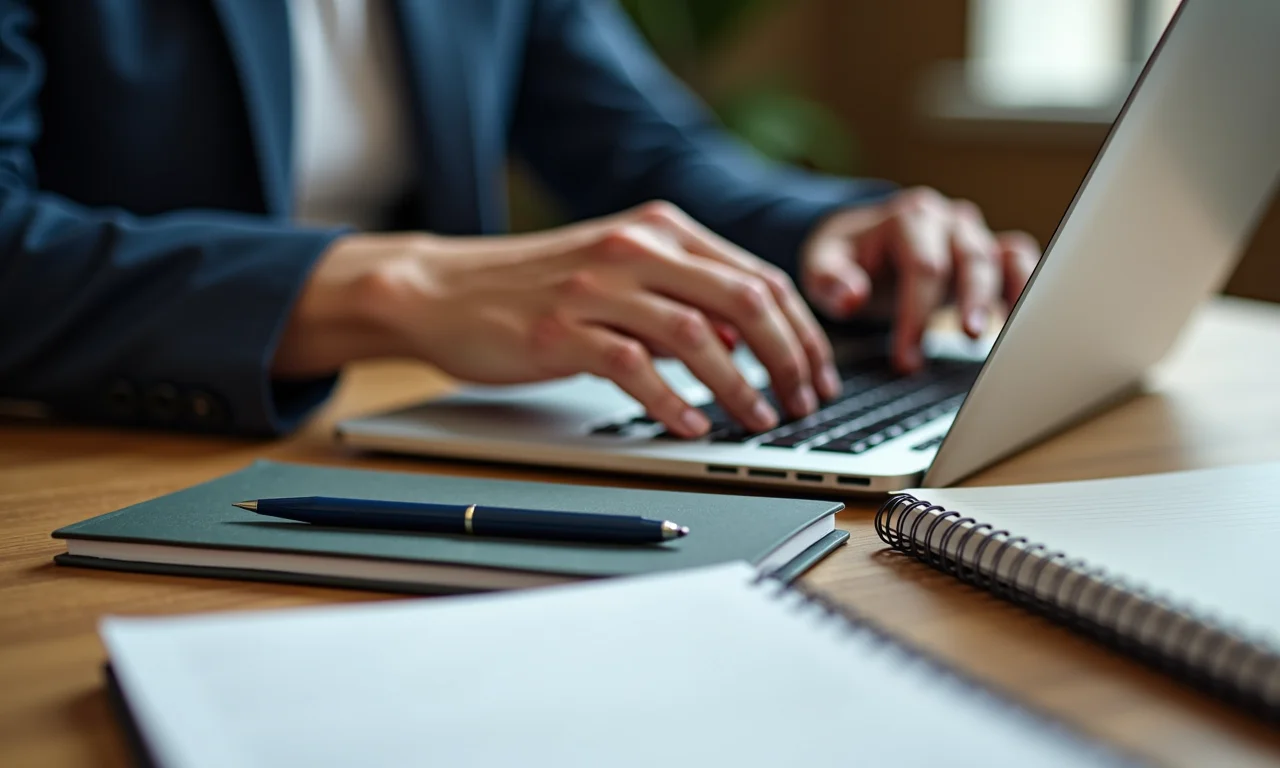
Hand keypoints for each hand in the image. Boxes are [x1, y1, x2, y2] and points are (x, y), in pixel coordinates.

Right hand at [274, 202, 842, 437]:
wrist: (444, 291)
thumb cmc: (535, 287)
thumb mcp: (619, 272)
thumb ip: (683, 292)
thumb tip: (746, 333)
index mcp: (659, 229)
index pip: (759, 276)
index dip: (801, 331)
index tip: (817, 374)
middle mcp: (635, 249)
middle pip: (743, 300)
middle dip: (788, 358)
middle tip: (804, 402)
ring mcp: (596, 288)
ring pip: (696, 334)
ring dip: (740, 386)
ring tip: (759, 420)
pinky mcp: (560, 329)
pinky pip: (634, 367)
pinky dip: (672, 400)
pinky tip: (691, 425)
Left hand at [800, 187, 1040, 371]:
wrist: (862, 242)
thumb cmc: (844, 257)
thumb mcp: (821, 264)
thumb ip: (829, 280)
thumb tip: (852, 297)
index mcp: (908, 217)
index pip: (922, 266)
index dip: (917, 313)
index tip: (906, 357)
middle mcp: (947, 221)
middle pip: (969, 259)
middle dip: (969, 302)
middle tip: (967, 340)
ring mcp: (972, 235)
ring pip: (1002, 259)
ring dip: (1009, 295)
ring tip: (1009, 334)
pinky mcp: (989, 253)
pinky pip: (1019, 262)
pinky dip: (1027, 287)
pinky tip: (1025, 323)